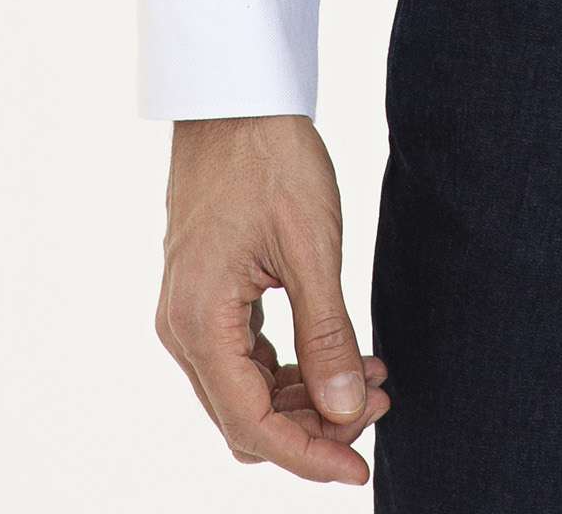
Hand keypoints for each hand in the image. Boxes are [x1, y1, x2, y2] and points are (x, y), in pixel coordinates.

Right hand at [157, 113, 390, 483]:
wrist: (235, 94)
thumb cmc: (271, 157)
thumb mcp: (312, 245)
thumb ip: (328, 333)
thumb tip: (345, 410)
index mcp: (200, 322)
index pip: (252, 425)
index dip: (309, 456)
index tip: (361, 467)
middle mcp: (182, 328)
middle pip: (246, 418)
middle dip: (314, 425)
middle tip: (379, 399)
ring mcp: (188, 312)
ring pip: (246, 391)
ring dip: (306, 397)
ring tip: (370, 377)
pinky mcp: (204, 294)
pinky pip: (243, 358)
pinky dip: (290, 368)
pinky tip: (339, 354)